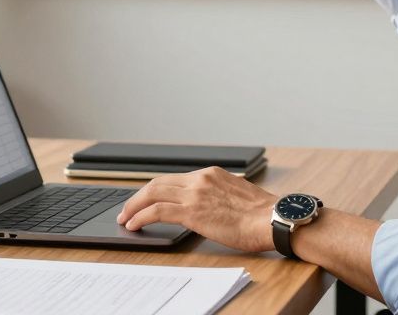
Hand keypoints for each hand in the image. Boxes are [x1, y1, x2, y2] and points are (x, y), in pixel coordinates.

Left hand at [116, 167, 277, 251]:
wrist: (272, 219)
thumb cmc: (262, 215)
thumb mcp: (238, 195)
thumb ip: (220, 195)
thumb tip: (210, 207)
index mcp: (211, 174)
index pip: (175, 178)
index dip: (156, 189)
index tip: (146, 199)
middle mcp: (201, 179)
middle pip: (158, 182)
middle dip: (138, 195)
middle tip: (128, 208)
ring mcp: (195, 194)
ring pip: (152, 193)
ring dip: (134, 206)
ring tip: (125, 218)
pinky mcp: (192, 211)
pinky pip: (157, 211)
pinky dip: (141, 216)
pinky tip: (134, 225)